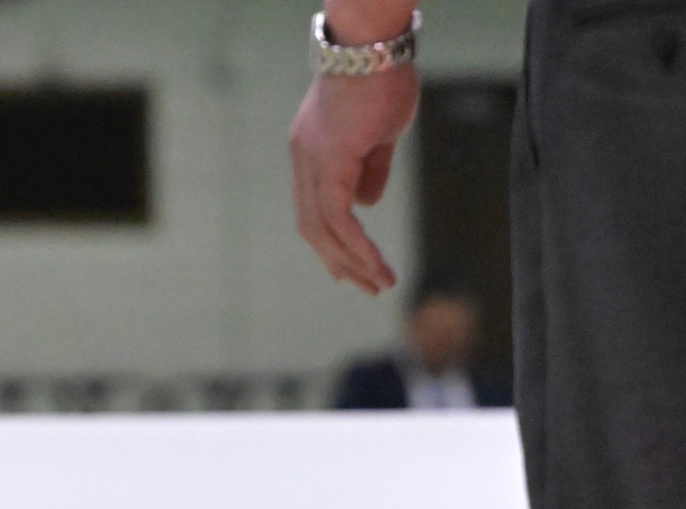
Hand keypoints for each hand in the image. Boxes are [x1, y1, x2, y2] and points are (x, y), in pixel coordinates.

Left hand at [288, 66, 418, 293]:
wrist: (371, 45)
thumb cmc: (381, 78)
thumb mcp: (380, 132)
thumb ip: (370, 169)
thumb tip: (367, 204)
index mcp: (312, 154)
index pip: (315, 210)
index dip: (331, 241)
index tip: (348, 267)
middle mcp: (304, 161)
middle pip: (313, 227)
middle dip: (339, 260)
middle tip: (364, 286)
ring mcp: (311, 163)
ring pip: (323, 229)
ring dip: (351, 261)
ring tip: (379, 283)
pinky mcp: (327, 163)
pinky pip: (338, 219)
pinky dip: (356, 246)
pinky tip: (374, 264)